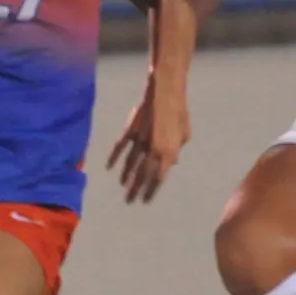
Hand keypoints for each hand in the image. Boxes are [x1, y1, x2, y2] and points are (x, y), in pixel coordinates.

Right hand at [106, 75, 190, 203]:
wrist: (167, 92)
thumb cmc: (180, 112)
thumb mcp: (186, 134)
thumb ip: (178, 150)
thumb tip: (173, 163)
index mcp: (168, 153)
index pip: (158, 178)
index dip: (151, 190)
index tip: (145, 200)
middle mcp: (153, 150)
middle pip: (142, 174)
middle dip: (136, 189)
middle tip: (130, 201)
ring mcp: (140, 140)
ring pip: (131, 163)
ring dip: (126, 176)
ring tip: (123, 187)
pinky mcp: (131, 130)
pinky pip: (120, 147)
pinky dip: (114, 158)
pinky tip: (109, 168)